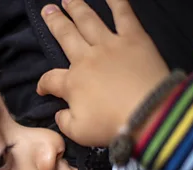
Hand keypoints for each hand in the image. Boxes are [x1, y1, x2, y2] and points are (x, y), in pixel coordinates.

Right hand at [37, 0, 169, 146]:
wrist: (149, 115)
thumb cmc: (112, 126)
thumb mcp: (79, 133)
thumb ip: (64, 121)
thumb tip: (59, 112)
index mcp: (73, 82)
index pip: (51, 79)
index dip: (43, 84)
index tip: (42, 89)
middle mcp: (86, 58)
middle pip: (66, 36)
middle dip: (55, 23)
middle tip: (47, 9)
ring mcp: (110, 45)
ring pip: (88, 21)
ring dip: (77, 8)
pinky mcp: (133, 39)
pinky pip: (123, 15)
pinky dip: (117, 2)